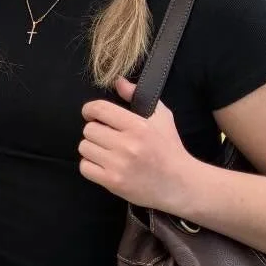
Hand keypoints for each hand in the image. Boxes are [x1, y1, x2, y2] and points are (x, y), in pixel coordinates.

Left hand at [80, 79, 198, 214]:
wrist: (180, 184)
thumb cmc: (169, 149)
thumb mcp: (161, 117)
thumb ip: (137, 97)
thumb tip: (118, 81)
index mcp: (138, 126)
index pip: (99, 109)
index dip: (90, 110)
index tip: (92, 114)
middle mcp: (127, 145)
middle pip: (89, 129)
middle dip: (96, 131)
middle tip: (107, 137)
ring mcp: (119, 165)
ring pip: (84, 148)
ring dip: (92, 148)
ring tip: (107, 151)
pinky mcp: (113, 182)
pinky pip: (84, 167)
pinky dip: (90, 166)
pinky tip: (104, 165)